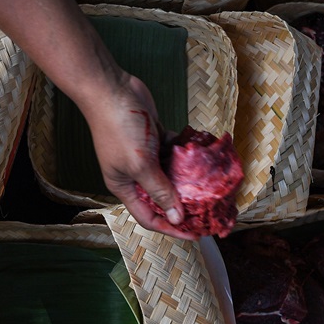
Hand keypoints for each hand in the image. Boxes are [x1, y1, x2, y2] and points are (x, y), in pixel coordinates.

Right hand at [84, 75, 197, 239]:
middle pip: (162, 197)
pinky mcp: (153, 138)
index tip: (195, 233)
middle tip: (209, 210)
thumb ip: (160, 190)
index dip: (171, 228)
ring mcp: (145, 155)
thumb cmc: (119, 129)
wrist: (111, 90)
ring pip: (171, 174)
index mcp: (125, 186)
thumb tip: (176, 217)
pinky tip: (203, 153)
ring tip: (211, 184)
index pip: (150, 217)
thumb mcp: (140, 165)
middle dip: (184, 204)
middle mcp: (134, 174)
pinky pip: (173, 152)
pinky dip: (186, 153)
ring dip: (188, 178)